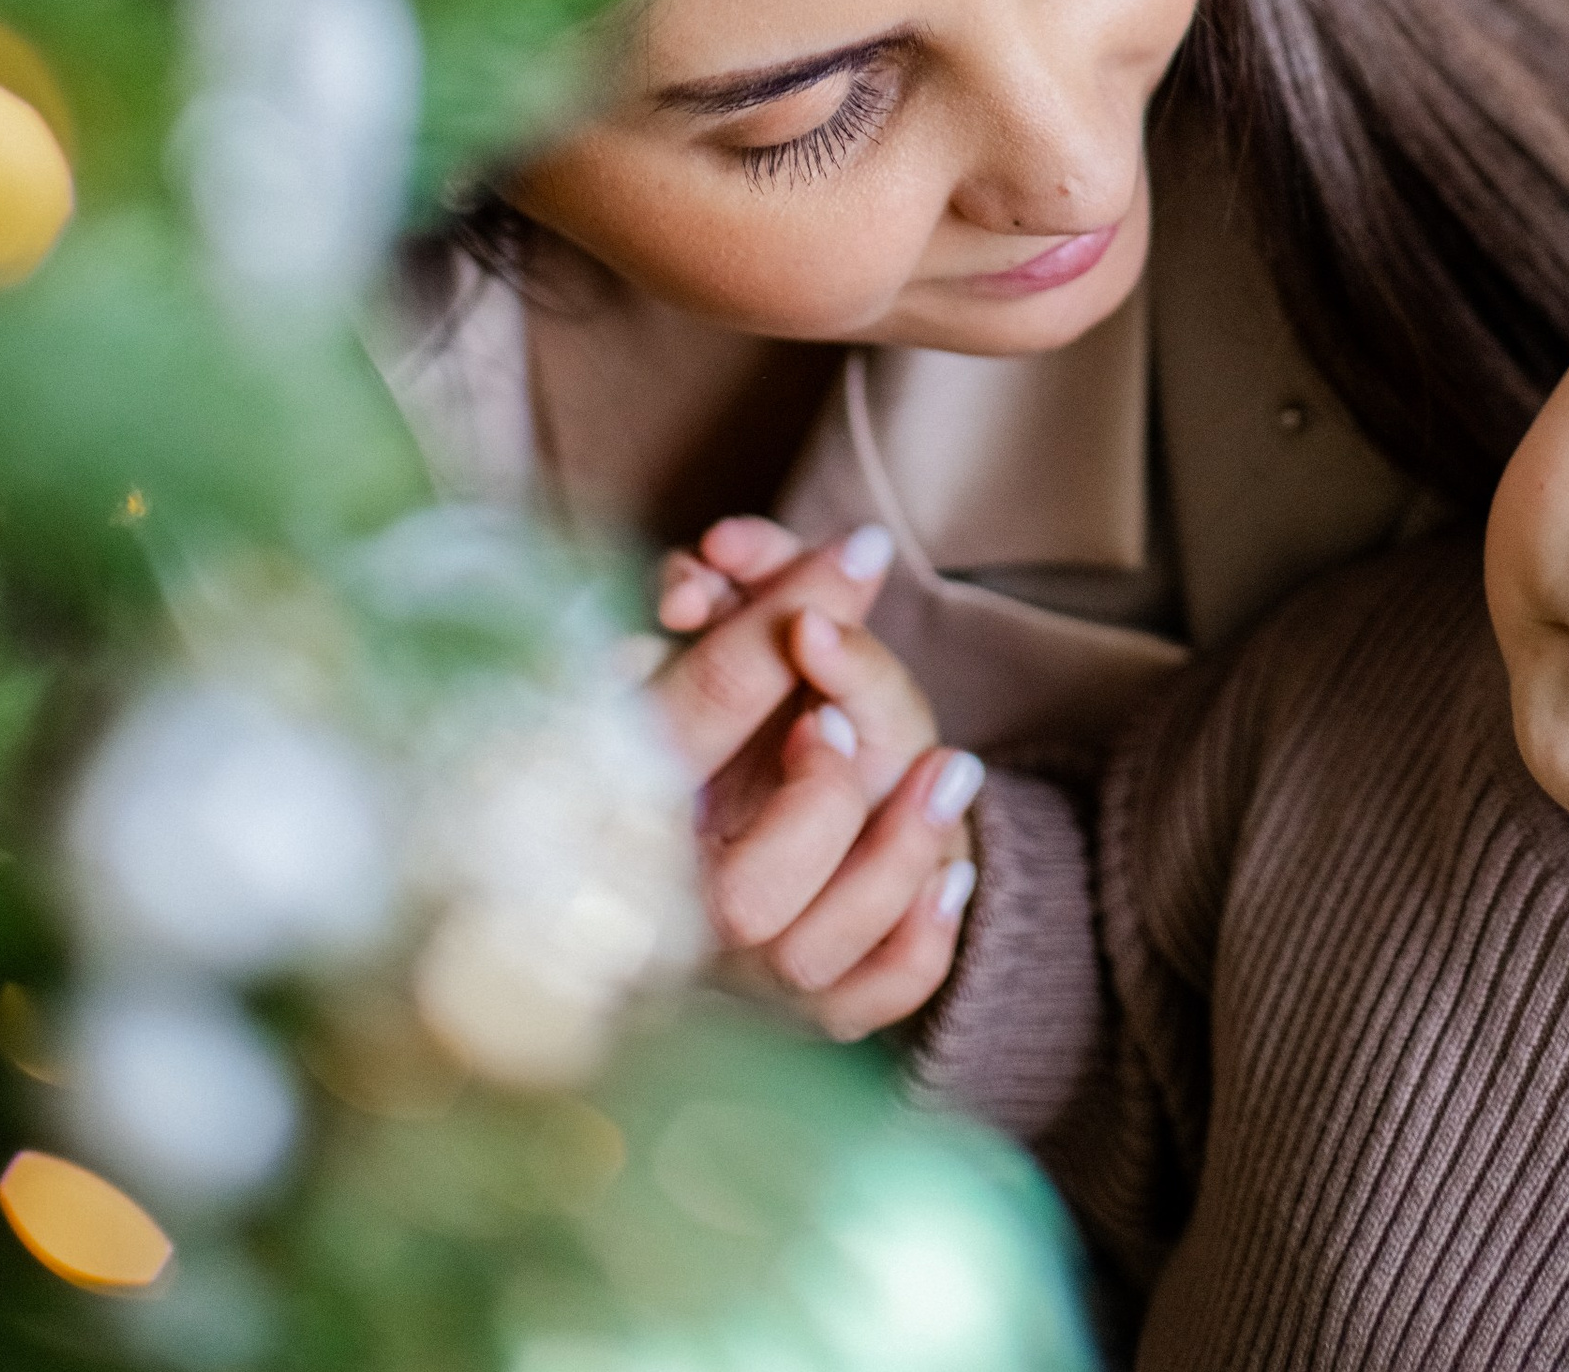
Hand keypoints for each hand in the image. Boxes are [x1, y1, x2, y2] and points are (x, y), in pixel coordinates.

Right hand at [651, 515, 983, 1041]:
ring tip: (952, 771)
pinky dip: (913, 944)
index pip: (684, 740)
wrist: (661, 872)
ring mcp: (724, 979)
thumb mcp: (700, 666)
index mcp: (616, 809)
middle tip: (849, 724)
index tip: (821, 615)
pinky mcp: (785, 1016)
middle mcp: (663, 915)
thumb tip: (862, 553)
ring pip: (805, 958)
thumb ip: (759, 616)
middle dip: (823, 801)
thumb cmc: (676, 744)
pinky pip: (857, 1007)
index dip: (753, 666)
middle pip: (742, 900)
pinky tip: (951, 873)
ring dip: (893, 860)